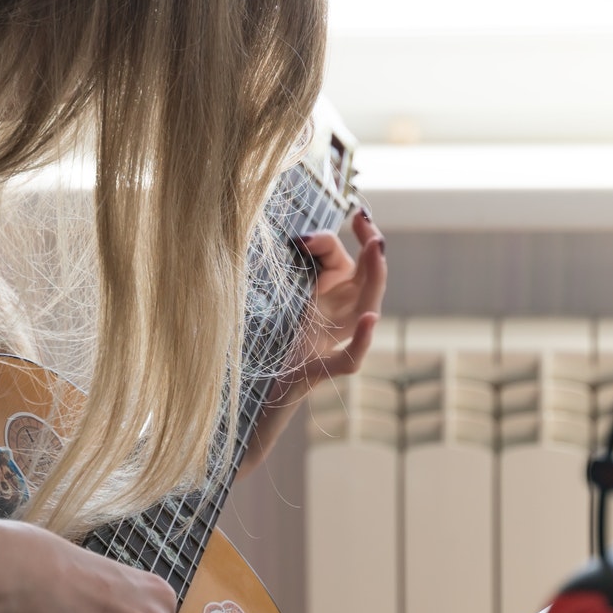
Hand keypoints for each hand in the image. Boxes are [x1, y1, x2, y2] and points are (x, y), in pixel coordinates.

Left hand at [241, 208, 387, 474]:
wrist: (237, 400)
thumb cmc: (246, 346)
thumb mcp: (265, 298)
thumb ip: (281, 269)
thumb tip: (293, 235)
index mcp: (320, 304)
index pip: (343, 266)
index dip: (345, 240)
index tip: (350, 212)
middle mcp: (329, 323)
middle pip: (365, 284)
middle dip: (371, 249)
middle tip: (367, 221)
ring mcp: (328, 347)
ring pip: (365, 312)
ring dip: (375, 280)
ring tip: (376, 248)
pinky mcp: (319, 373)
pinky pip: (351, 358)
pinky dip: (364, 340)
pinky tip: (370, 319)